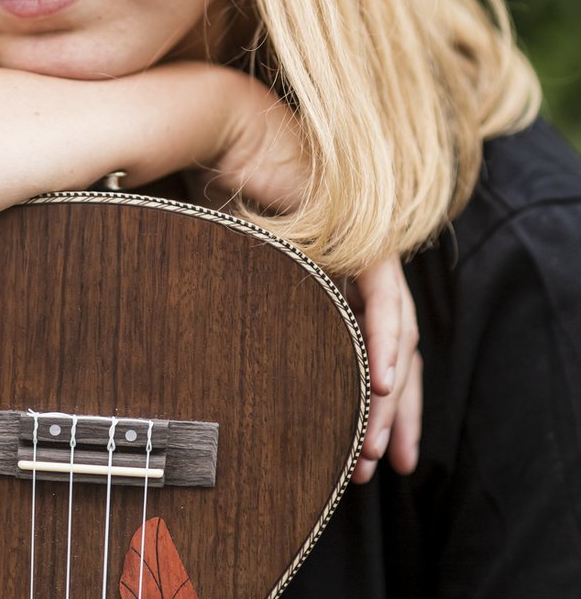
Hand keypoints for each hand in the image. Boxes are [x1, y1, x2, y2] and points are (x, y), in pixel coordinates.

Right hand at [196, 69, 421, 485]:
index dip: (360, 403)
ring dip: (389, 394)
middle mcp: (350, 260)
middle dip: (390, 417)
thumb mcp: (225, 269)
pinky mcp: (361, 228)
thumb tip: (203, 370)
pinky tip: (380, 385)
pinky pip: (384, 296)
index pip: (358, 345)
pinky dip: (384, 341)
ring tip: (376, 445)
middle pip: (387, 348)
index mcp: (324, 271)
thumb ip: (237, 309)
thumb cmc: (203, 190)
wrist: (208, 129)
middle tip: (381, 469)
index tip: (354, 456)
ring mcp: (361, 241)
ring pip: (395, 332)